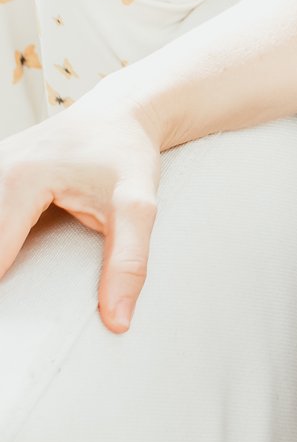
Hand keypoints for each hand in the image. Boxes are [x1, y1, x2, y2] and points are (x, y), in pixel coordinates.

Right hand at [0, 90, 164, 331]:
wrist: (121, 113)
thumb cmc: (127, 155)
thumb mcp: (138, 206)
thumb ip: (128, 262)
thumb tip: (118, 322)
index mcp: (19, 180)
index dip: (1, 296)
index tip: (11, 328)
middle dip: (2, 275)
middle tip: (15, 320)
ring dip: (0, 255)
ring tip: (16, 286)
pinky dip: (0, 238)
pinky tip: (11, 257)